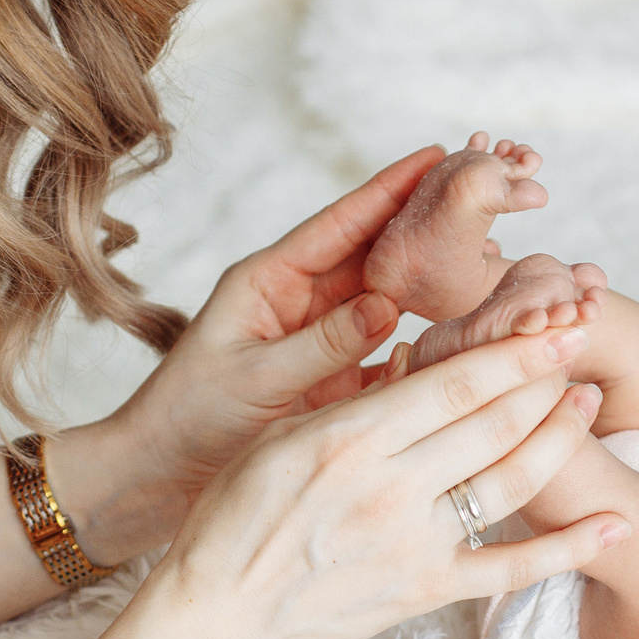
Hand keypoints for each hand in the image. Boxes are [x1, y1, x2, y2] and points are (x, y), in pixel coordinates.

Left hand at [83, 148, 447, 552]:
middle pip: (372, 254)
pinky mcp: (332, 384)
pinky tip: (467, 333)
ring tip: (484, 252)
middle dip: (422, 225)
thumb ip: (322, 345)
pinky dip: (424, 347)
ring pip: (387, 302)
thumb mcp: (253, 379)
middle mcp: (296, 303)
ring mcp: (317, 343)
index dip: (388, 190)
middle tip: (476, 194)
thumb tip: (390, 306)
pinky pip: (388, 356)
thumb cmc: (186, 422)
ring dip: (431, 282)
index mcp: (267, 282)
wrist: (154, 482)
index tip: (434, 156)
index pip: (339, 225)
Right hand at [164, 328, 625, 638]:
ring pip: (511, 481)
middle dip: (547, 378)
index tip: (554, 322)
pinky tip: (615, 521)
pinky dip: (569, 546)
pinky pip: (511, 567)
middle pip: (494, 422)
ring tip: (587, 403)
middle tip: (582, 341)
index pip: (454, 381)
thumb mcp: (282, 437)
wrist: (218, 617)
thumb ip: (357, 404)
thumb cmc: (236, 517)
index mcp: (350, 438)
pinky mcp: (425, 590)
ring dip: (560, 439)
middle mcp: (391, 487)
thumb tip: (419, 365)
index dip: (515, 349)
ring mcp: (414, 543)